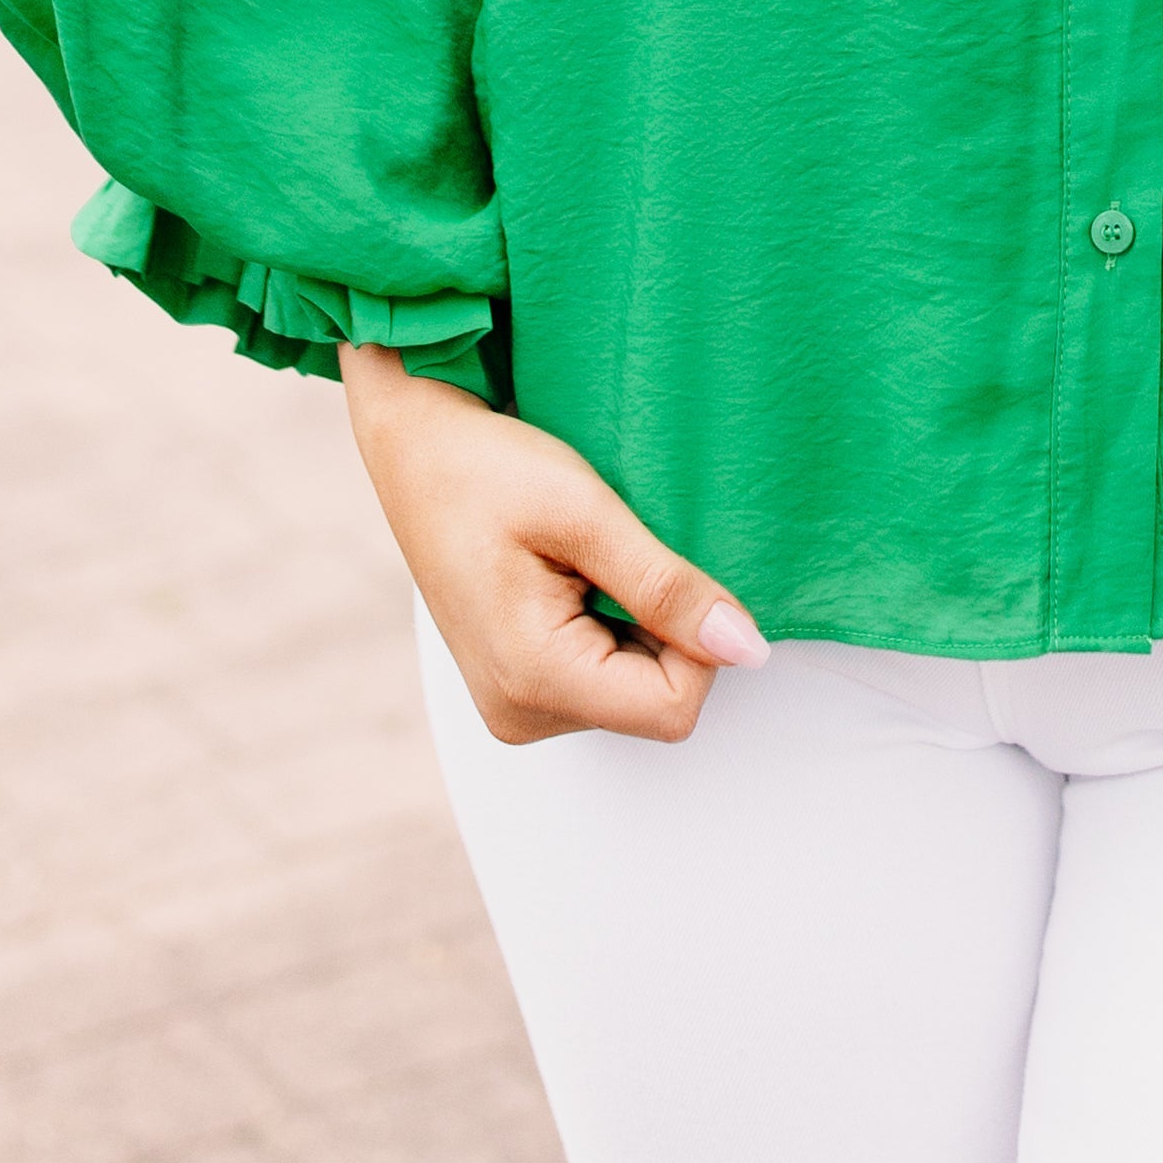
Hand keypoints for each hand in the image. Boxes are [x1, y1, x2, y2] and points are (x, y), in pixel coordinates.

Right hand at [341, 347, 769, 745]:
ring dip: (637, 623)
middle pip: (655, 702)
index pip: (674, 708)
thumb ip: (667, 588)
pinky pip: (603, 677)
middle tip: (615, 552)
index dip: (697, 638)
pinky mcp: (518, 686)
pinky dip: (611, 625)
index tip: (662, 563)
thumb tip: (747, 648)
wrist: (414, 448)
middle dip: (664, 627)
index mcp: (533, 680)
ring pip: (634, 689)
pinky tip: (576, 574)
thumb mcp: (586, 513)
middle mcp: (520, 714)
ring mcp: (515, 706)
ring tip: (587, 558)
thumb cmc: (486, 467)